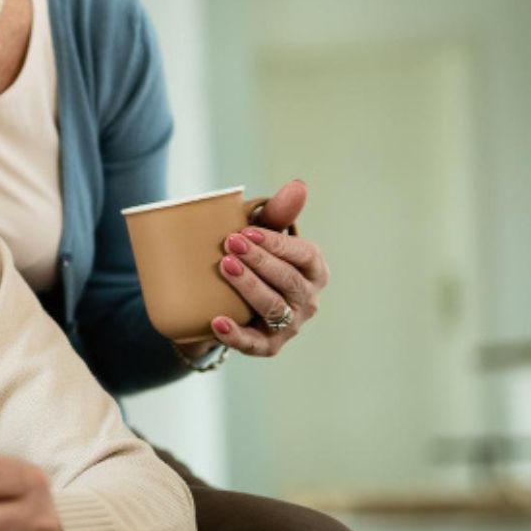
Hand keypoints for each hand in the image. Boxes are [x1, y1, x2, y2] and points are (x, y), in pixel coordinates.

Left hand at [211, 179, 329, 356]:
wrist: (226, 301)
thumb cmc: (251, 259)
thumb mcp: (261, 235)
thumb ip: (278, 213)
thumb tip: (299, 185)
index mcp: (313, 268)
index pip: (304, 255)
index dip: (277, 243)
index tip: (247, 230)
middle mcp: (308, 299)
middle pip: (288, 280)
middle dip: (259, 261)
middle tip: (229, 243)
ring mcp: (290, 324)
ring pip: (273, 307)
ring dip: (249, 287)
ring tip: (225, 266)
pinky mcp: (268, 345)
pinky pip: (254, 343)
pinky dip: (235, 334)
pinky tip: (217, 321)